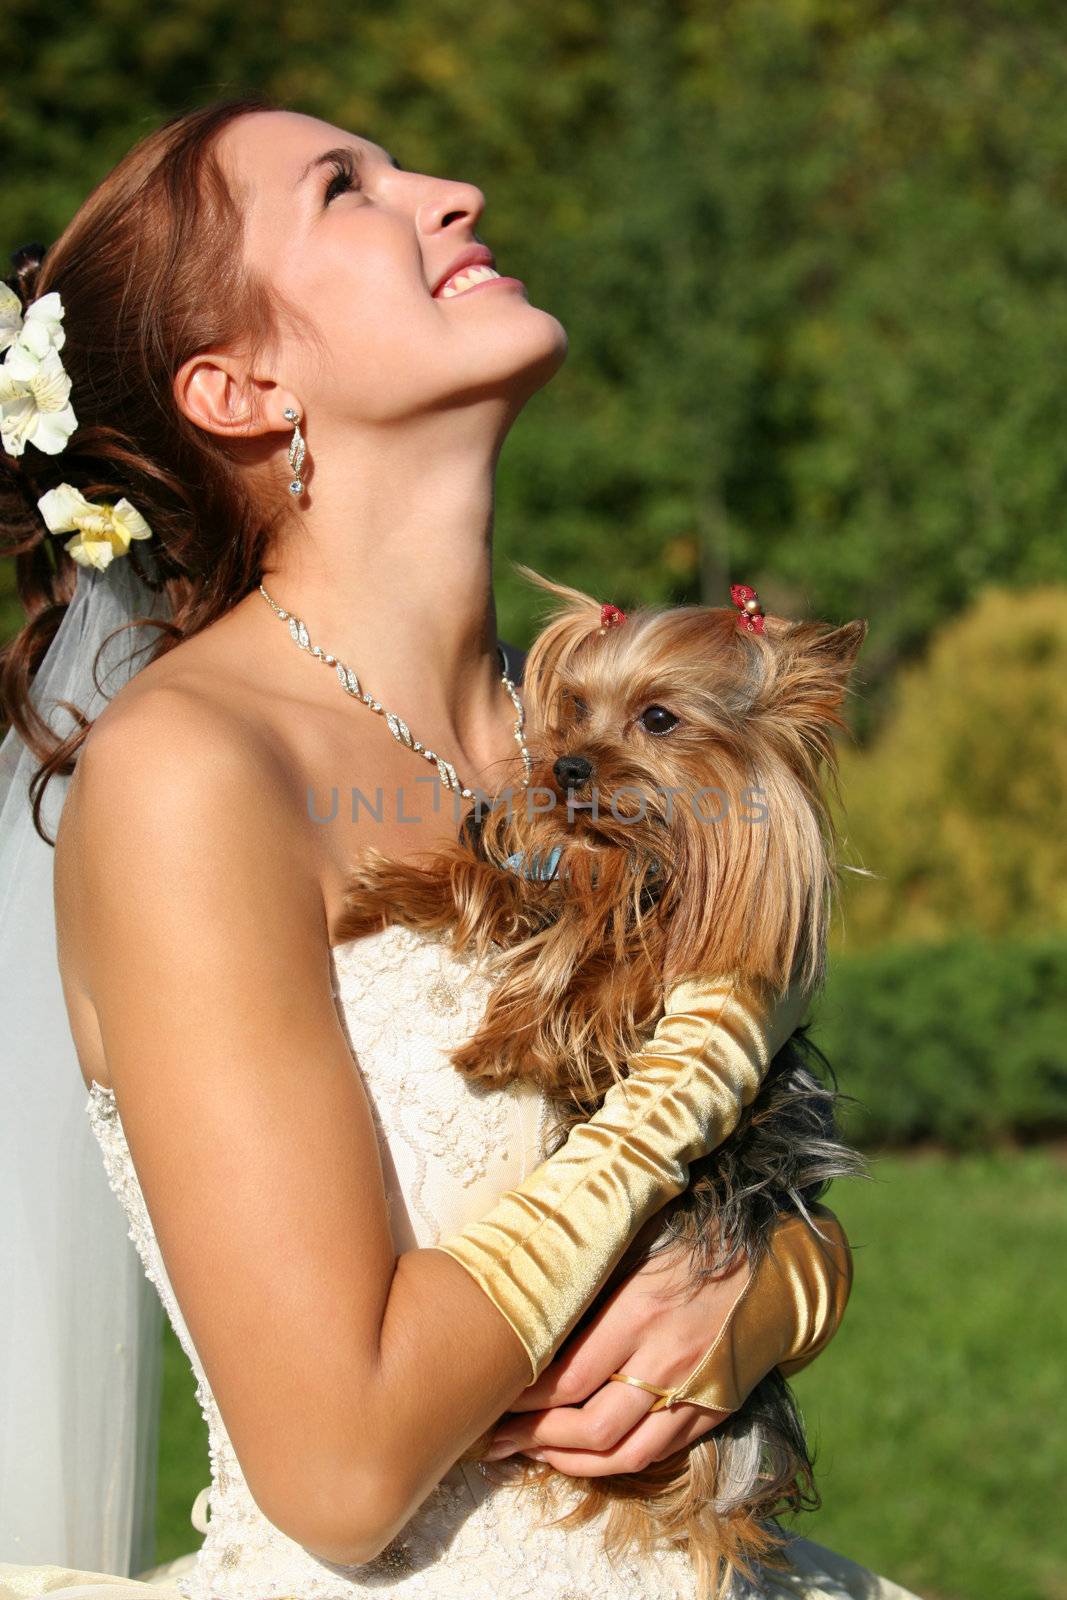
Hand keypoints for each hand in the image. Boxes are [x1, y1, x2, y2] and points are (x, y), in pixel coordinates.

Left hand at [480, 1231, 747, 1476]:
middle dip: (531, 1436)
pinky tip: (578, 1456)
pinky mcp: (709, 1412)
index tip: (489, 1393)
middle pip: (588, 1423)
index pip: (568, 1374)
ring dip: (565, 1459)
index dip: (523, 1395)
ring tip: (526, 1451)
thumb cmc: (690, 1250)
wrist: (772, 1270)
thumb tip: (524, 1306)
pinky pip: (652, 1453)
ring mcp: (690, 1392)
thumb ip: (589, 1285)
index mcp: (639, 1311)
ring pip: (619, 1450)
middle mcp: (665, 1358)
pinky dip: (609, 1463)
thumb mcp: (636, 1253)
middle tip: (492, 1436)